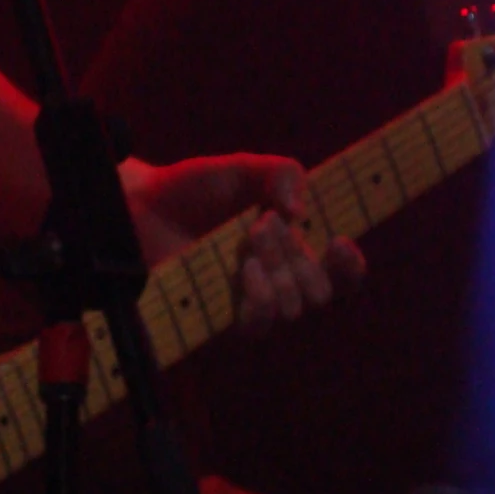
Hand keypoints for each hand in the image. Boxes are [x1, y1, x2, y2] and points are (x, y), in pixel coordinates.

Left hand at [119, 155, 366, 332]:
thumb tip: (301, 212)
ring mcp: (251, 300)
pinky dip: (260, 297)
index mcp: (293, 244)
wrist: (143, 205)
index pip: (340, 272)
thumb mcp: (242, 168)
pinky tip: (245, 270)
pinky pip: (258, 325)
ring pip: (293, 308)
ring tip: (248, 240)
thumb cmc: (195, 188)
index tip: (339, 241)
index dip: (351, 266)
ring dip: (279, 271)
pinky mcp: (223, 316)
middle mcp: (278, 277)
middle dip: (302, 256)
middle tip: (267, 224)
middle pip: (320, 290)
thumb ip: (281, 173)